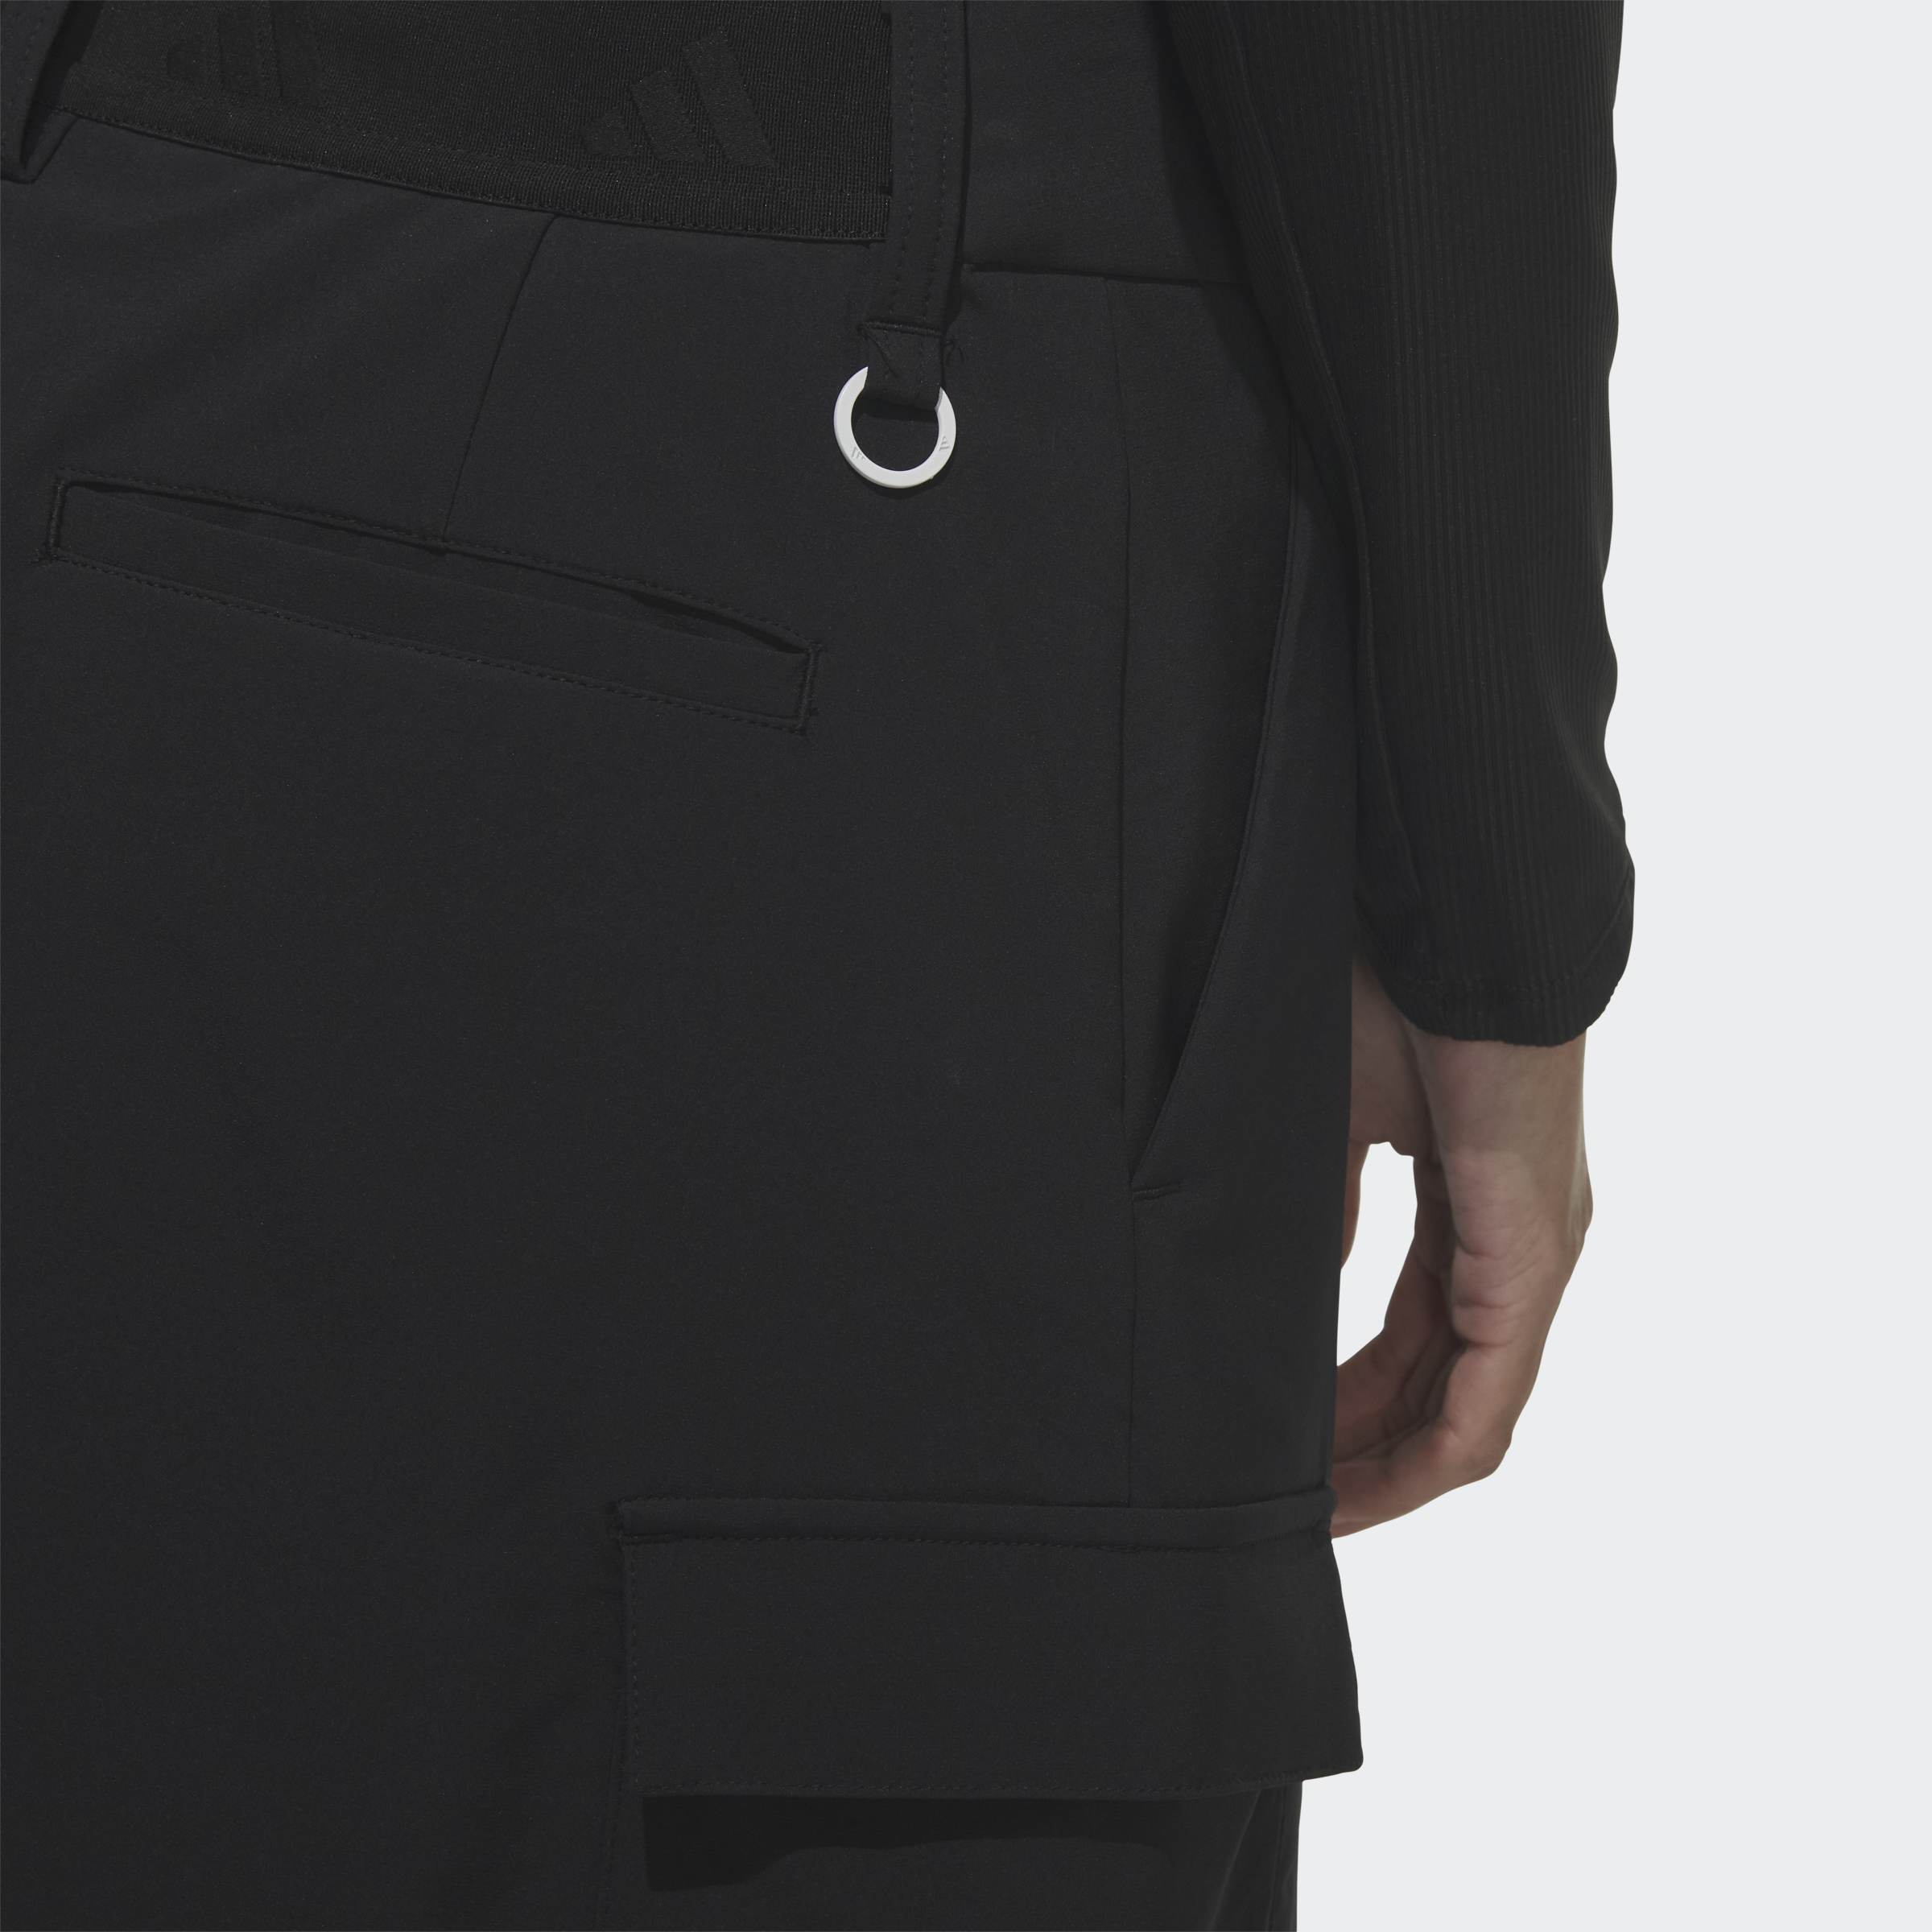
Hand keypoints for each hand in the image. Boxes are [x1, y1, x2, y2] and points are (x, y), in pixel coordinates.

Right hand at [1333, 957, 1591, 1533]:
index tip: (1280, 1443)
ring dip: (1389, 1472)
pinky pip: (1487, 1397)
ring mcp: (1531, 1257)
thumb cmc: (1392, 989)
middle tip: (1284, 1502)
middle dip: (1363, 1454)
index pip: (1415, 1337)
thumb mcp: (1335, 1117)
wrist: (1458, 919)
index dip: (1350, 1403)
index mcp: (1474, 1209)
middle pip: (1443, 1390)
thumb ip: (1326, 1208)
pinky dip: (1425, 1456)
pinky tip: (1358, 1490)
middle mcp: (1515, 1247)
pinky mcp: (1530, 1257)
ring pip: (1470, 1411)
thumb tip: (1304, 1279)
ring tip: (1309, 1514)